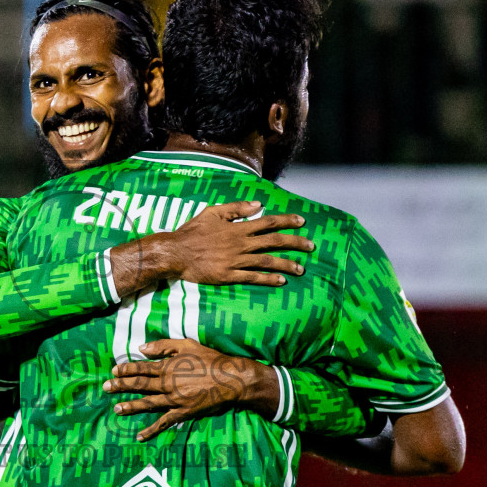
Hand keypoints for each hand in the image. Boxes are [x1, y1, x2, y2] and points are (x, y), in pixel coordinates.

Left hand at [103, 338, 275, 440]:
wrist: (230, 379)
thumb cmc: (210, 359)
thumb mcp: (187, 345)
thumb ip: (163, 346)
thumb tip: (142, 348)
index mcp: (167, 366)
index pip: (141, 368)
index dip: (126, 370)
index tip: (114, 371)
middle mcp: (167, 383)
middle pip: (139, 385)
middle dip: (121, 386)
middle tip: (105, 388)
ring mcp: (173, 400)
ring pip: (147, 404)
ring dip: (130, 406)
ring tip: (116, 409)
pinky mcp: (182, 412)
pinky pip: (164, 422)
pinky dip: (151, 430)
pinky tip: (139, 436)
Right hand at [137, 200, 313, 289]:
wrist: (175, 252)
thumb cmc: (192, 231)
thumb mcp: (213, 212)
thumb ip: (236, 208)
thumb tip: (258, 205)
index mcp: (237, 228)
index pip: (268, 222)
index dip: (287, 221)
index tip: (302, 222)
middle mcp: (240, 244)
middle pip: (273, 242)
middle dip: (295, 243)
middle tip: (311, 246)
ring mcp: (235, 261)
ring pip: (267, 262)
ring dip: (286, 265)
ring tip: (301, 269)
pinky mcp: (228, 276)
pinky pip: (252, 278)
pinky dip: (268, 279)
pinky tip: (281, 281)